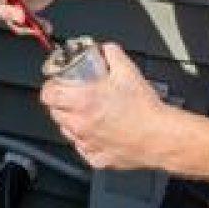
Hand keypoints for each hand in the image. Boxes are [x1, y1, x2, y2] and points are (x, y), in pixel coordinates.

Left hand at [40, 42, 169, 170]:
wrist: (160, 136)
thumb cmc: (145, 109)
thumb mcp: (128, 70)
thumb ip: (112, 54)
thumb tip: (106, 49)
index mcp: (83, 101)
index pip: (48, 95)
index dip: (50, 87)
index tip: (56, 85)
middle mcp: (80, 124)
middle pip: (55, 113)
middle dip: (61, 103)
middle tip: (74, 96)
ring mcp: (87, 144)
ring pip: (68, 131)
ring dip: (73, 121)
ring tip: (90, 113)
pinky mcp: (97, 159)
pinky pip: (84, 148)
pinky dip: (87, 140)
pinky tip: (100, 131)